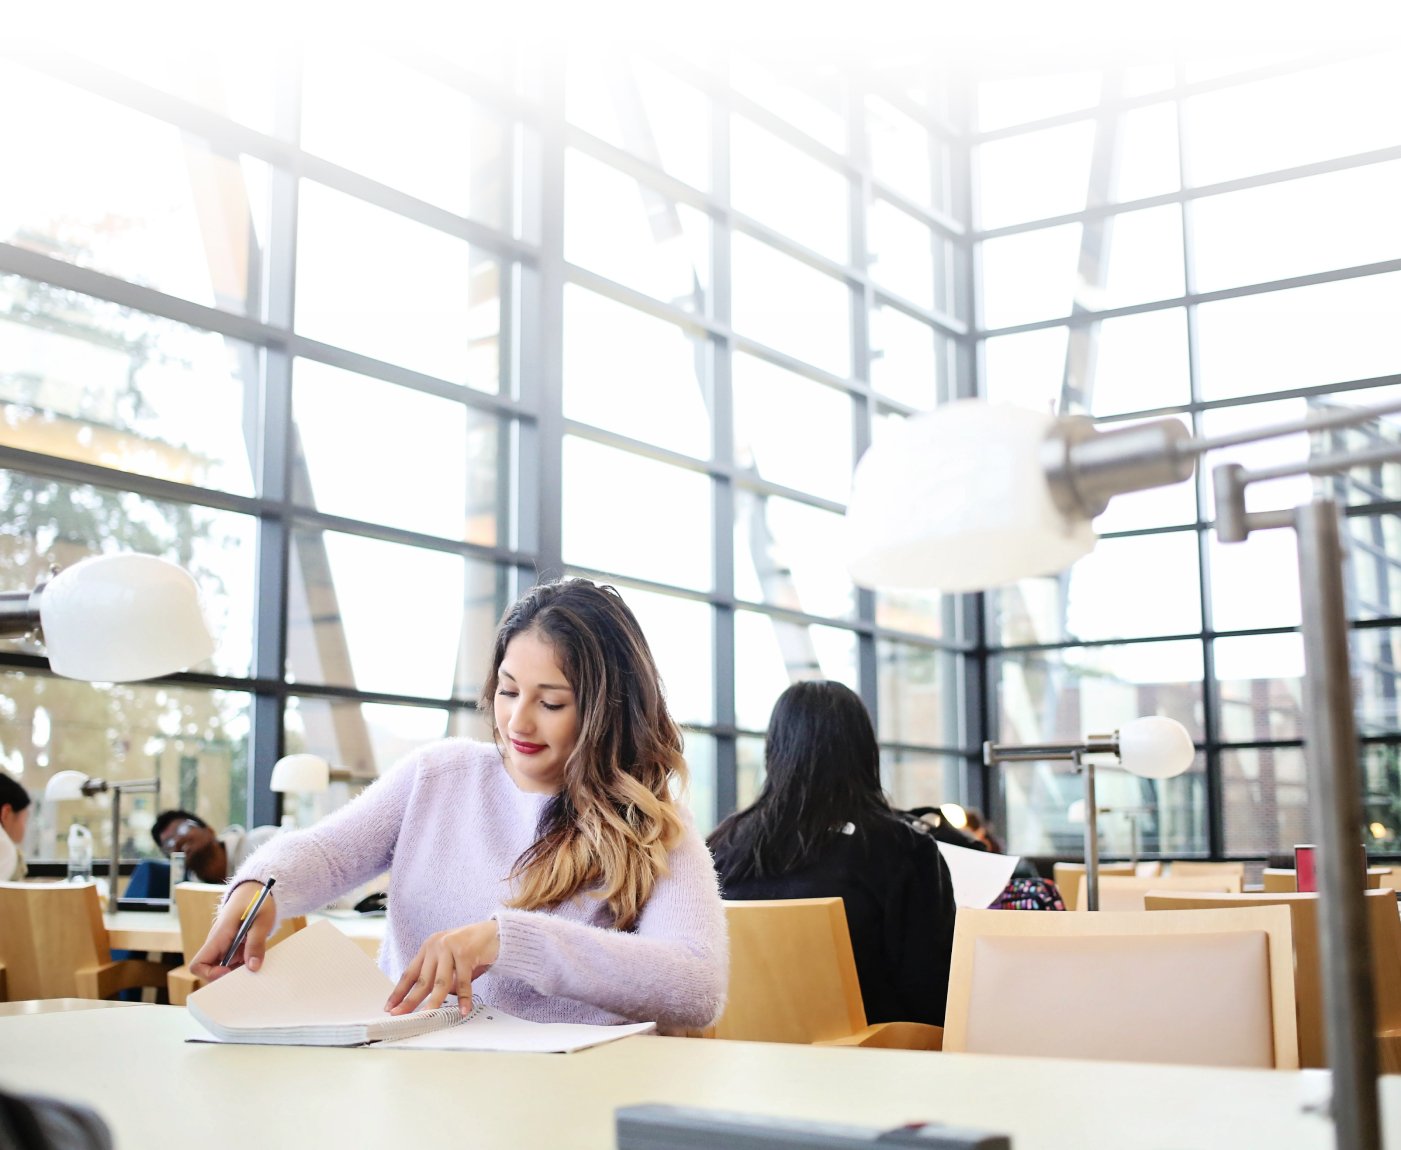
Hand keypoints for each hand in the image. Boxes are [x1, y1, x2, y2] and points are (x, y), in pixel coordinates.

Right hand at [188, 884, 277, 981]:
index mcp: (219, 935)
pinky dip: (243, 963)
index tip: (229, 973)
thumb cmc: (257, 901)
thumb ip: (256, 944)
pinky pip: (233, 961)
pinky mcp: (232, 945)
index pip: (198, 964)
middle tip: (247, 971)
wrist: (255, 888)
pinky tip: (256, 956)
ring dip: (238, 969)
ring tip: (255, 961)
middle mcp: (217, 942)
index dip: (209, 974)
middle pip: (210, 970)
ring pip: (223, 967)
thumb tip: (253, 967)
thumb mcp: (262, 921)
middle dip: (227, 976)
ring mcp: (224, 944)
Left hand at [385, 920, 499, 1015]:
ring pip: (440, 983)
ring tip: (427, 1017)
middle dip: (410, 1001)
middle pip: (421, 980)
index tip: (390, 1007)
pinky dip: (464, 998)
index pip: (409, 973)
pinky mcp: (465, 952)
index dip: (399, 992)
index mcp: (428, 947)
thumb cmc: (473, 948)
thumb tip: (431, 1001)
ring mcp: (450, 948)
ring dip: (434, 1002)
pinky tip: (463, 1009)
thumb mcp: (451, 961)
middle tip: (400, 1015)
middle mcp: (436, 945)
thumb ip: (441, 977)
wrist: (496, 932)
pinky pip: (463, 982)